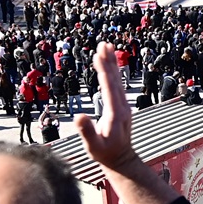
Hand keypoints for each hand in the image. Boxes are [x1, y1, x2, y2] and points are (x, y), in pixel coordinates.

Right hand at [74, 44, 140, 173]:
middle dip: (109, 61)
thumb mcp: (93, 146)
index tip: (99, 55)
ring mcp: (123, 105)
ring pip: (117, 80)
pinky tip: (110, 65)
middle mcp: (122, 106)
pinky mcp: (122, 106)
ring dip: (112, 63)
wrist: (121, 159)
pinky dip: (113, 72)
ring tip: (107, 48)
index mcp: (115, 113)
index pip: (109, 86)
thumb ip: (87, 131)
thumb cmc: (106, 154)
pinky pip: (117, 85)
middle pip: (115, 79)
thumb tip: (78, 116)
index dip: (104, 70)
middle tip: (103, 44)